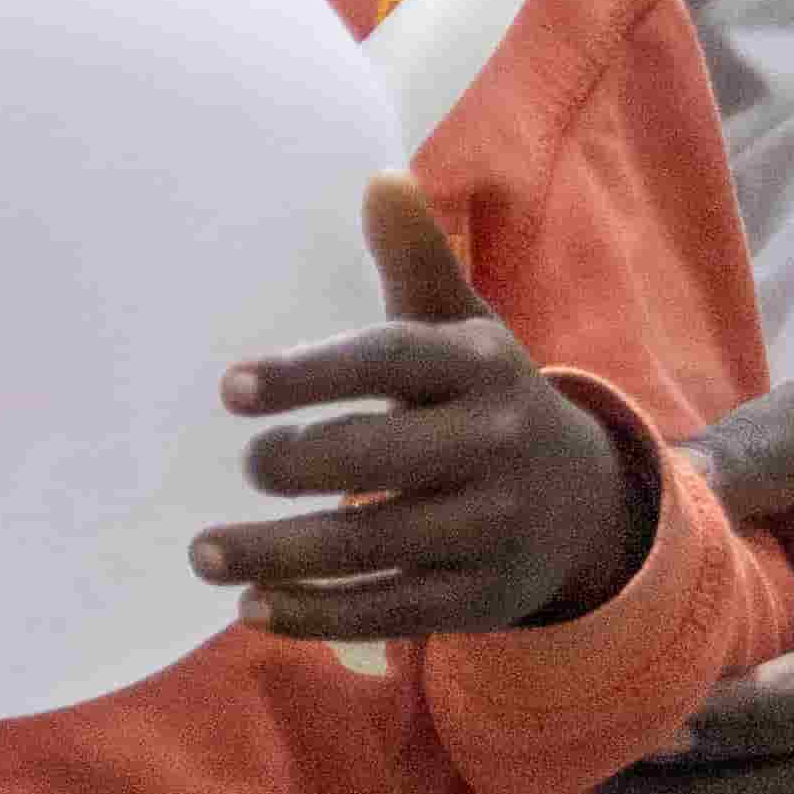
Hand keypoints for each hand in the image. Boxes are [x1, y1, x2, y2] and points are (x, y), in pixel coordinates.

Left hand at [209, 175, 647, 638]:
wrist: (589, 505)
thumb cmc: (489, 401)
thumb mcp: (466, 331)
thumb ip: (419, 264)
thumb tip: (382, 180)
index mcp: (482, 366)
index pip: (389, 362)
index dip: (309, 373)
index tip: (230, 388)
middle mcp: (494, 445)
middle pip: (379, 458)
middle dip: (297, 463)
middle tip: (246, 464)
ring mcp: (490, 528)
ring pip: (373, 544)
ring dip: (280, 554)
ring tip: (204, 552)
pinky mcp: (478, 598)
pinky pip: (390, 611)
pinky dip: (317, 613)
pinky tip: (254, 606)